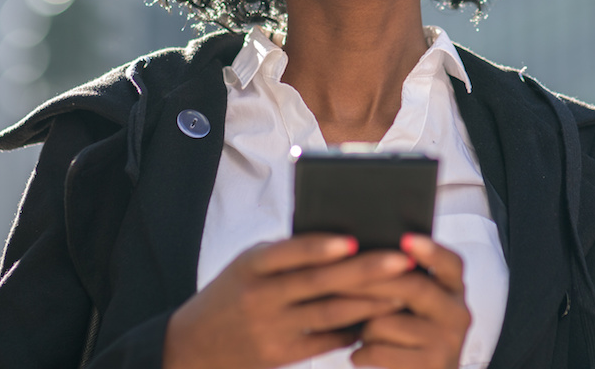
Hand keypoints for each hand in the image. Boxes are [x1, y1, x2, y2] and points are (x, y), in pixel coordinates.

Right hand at [163, 234, 414, 368]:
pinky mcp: (279, 355)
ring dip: (369, 303)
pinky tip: (376, 320)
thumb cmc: (233, 292)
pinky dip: (352, 330)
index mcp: (252, 265)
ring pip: (329, 314)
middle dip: (365, 272)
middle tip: (400, 262)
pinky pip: (324, 341)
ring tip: (400, 292)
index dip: (321, 247)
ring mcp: (270, 328)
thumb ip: (287, 254)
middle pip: (320, 283)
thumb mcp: (248, 265)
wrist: (193, 345)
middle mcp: (260, 296)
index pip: (290, 252)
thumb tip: (345, 240)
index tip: (354, 240)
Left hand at [350, 235, 471, 368]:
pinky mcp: (433, 365)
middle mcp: (457, 313)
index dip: (430, 250)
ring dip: (364, 328)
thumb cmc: (413, 338)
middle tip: (339, 279)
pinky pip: (381, 351)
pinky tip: (357, 355)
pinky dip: (361, 353)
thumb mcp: (419, 307)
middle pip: (413, 287)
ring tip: (359, 333)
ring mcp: (448, 342)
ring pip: (387, 322)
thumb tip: (364, 256)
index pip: (450, 263)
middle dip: (372, 282)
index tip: (405, 238)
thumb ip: (406, 282)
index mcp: (454, 290)